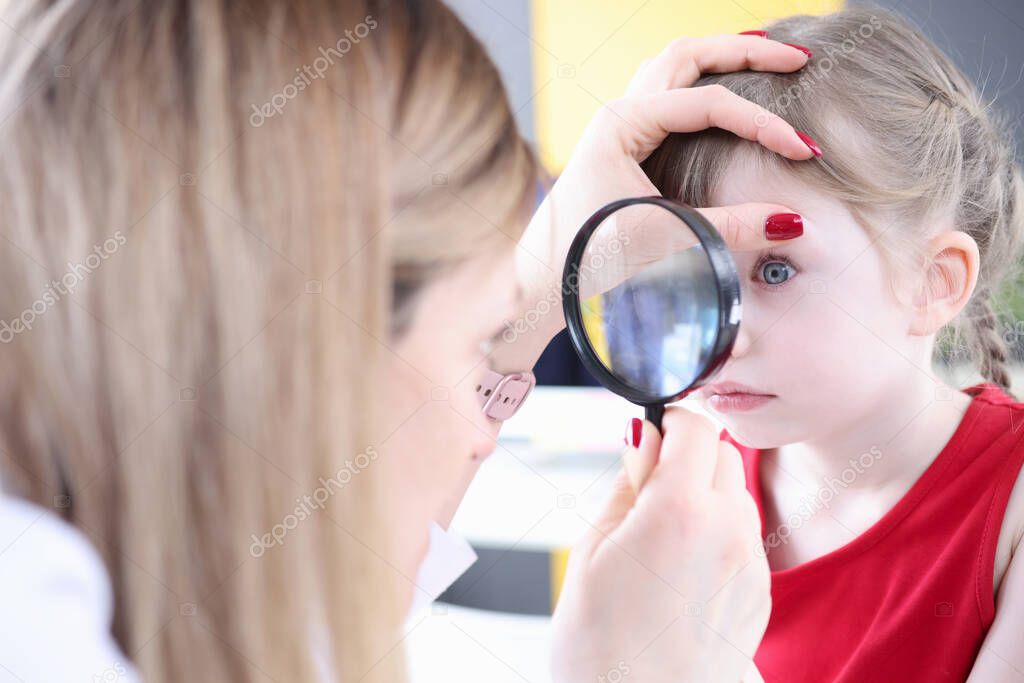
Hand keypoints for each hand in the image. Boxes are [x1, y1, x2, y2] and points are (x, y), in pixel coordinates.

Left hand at [495, 33, 818, 370]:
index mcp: (622, 125)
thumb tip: (792, 222)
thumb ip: (730, 227)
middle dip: (747, 52)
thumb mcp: (667, 240)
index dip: (762, 123)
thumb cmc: (593, 257)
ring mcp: (617, 123)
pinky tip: (727, 88)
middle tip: (798, 58)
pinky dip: (701, 80)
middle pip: (690, 54)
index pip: (709, 103)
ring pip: (675, 65)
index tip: (804, 151)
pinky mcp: (621, 142)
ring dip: (722, 56)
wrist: (544, 278)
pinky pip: (666, 91)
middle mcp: (617, 113)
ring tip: (768, 56)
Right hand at [550, 407, 768, 682]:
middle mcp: (727, 531)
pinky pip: (745, 535)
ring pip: (737, 493)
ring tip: (663, 534)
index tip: (647, 437)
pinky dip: (720, 531)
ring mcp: (750, 565)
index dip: (668, 422)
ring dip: (706, 493)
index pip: (695, 427)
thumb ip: (627, 483)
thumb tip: (642, 436)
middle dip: (687, 455)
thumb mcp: (592, 550)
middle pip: (722, 453)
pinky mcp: (759, 593)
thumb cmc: (599, 644)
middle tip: (647, 487)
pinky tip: (683, 565)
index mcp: (679, 511)